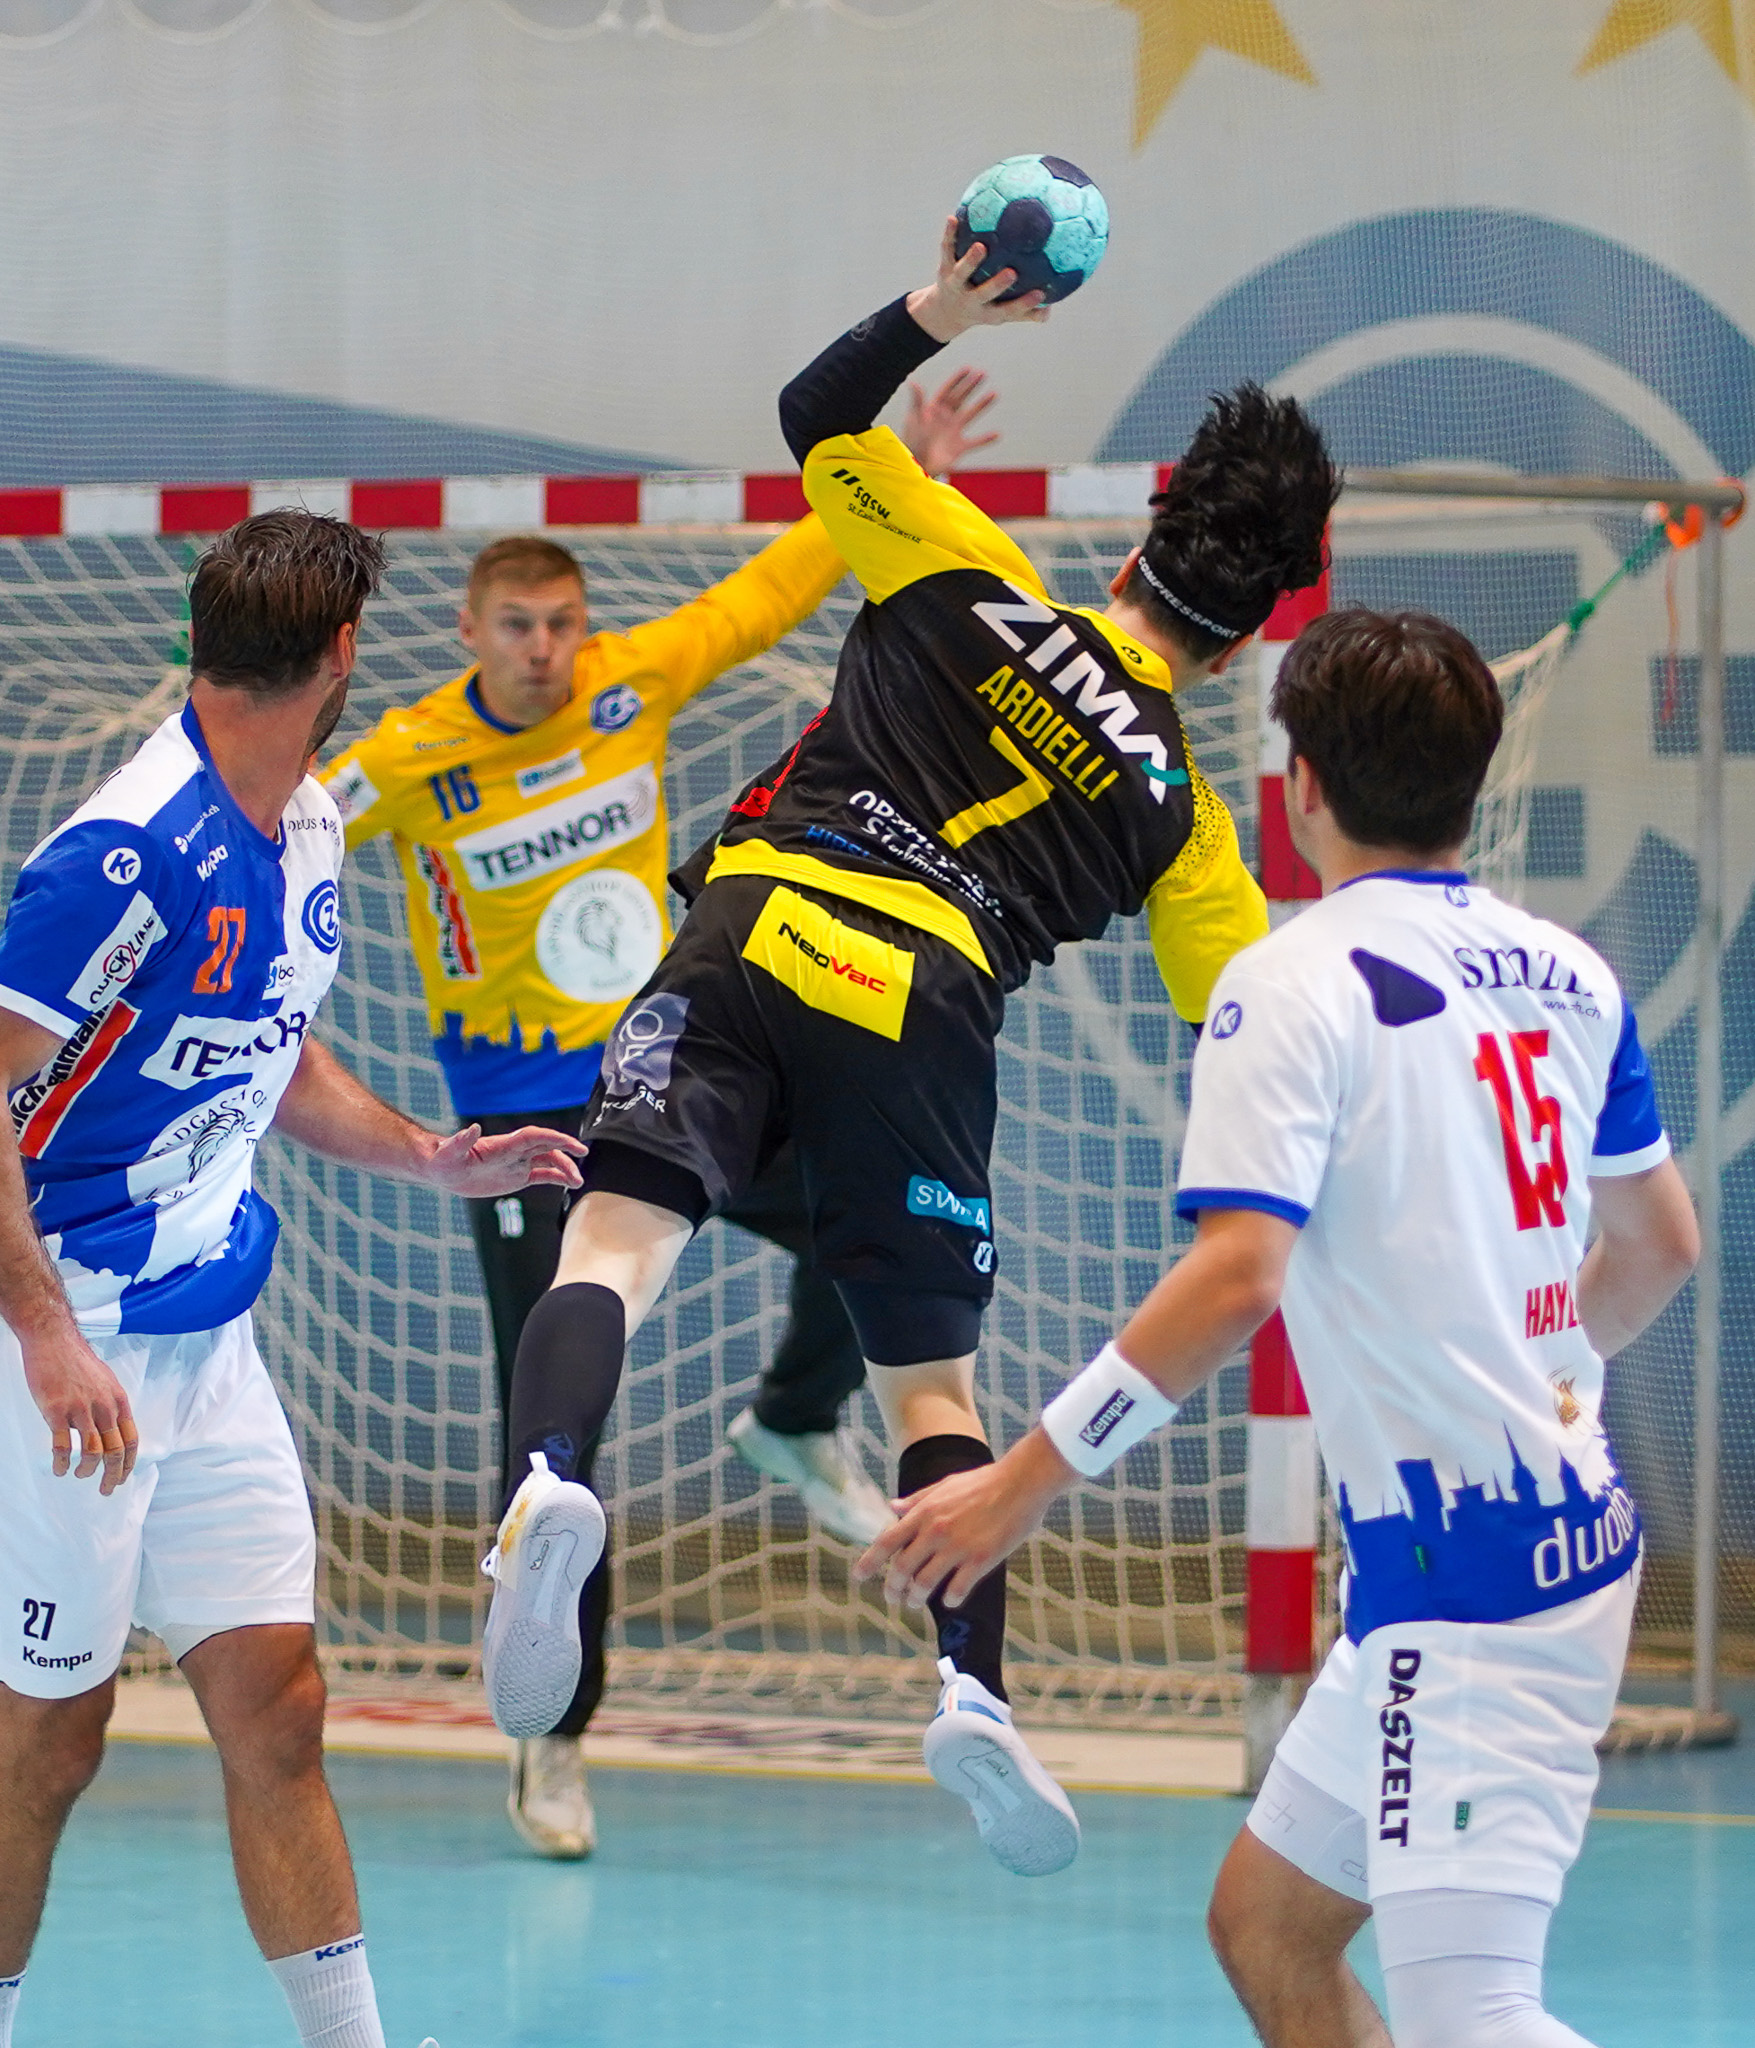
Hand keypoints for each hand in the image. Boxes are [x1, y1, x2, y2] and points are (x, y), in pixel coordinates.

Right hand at [21, 1328, 138, 1493]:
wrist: (54, 1340)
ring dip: (87, 1470)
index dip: (129, 1463)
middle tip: (106, 1489)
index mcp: (118, 1401)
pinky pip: (62, 1446)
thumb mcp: (105, 1381)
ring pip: (91, 1452)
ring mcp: (80, 1409)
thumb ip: (110, 1405)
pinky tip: (60, 1470)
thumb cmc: (77, 1361)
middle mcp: (103, 1407)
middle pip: (115, 1451)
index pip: (131, 1440)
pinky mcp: (56, 1411)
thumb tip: (112, 1428)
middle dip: (113, 1475)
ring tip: (80, 1475)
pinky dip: (62, 1464)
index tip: (124, 1477)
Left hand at [424, 1124, 586, 1198]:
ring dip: (565, 1169)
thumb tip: (472, 1128)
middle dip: (566, 1152)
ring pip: (548, 1162)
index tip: (574, 1145)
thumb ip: (461, 1141)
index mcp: (503, 1145)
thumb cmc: (442, 1159)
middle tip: (582, 1160)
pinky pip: (542, 1176)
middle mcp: (514, 1152)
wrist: (441, 1169)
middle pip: (547, 1148)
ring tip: (578, 1182)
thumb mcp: (449, 1153)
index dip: (556, 1138)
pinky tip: (570, 1185)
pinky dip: (557, 1178)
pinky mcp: (516, 1177)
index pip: (535, 1137)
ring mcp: (517, 1163)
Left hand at [854, 1437, 1065, 1608]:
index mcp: (924, 1512)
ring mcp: (958, 1547)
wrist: (1021, 1482)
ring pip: (925, 1584)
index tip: (858, 1576)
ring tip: (916, 1602)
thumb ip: (917, 1500)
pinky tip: (950, 1598)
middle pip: (902, 1569)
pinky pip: (957, 1589)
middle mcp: (936, 1531)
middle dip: (892, 1589)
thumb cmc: (984, 1481)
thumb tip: (891, 1507)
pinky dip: (949, 1599)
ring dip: (916, 1598)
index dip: (869, 1562)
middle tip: (893, 1598)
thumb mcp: (944, 1485)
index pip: (887, 1541)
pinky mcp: (980, 1560)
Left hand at [902, 367, 1000, 479]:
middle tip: (983, 373)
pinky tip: (997, 434)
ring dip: (982, 404)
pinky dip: (985, 439)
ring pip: (970, 415)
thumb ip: (917, 402)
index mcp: (933, 410)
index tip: (968, 369)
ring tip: (994, 394)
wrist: (916, 468)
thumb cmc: (911, 444)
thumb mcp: (914, 421)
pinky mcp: (959, 448)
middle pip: (960, 398)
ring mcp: (953, 432)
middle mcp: (945, 419)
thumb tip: (914, 382)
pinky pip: (975, 442)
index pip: (947, 391)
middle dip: (971, 386)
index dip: (957, 380)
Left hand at [906, 216, 1049, 344]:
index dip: (1024, 305)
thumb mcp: (1002, 313)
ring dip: (971, 260)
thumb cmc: (983, 308)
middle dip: (997, 285)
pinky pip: (947, 249)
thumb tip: (1050, 309)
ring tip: (981, 246)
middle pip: (984, 294)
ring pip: (962, 273)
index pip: (1008, 310)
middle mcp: (971, 300)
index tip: (1041, 294)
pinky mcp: (944, 268)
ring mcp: (956, 284)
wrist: (945, 311)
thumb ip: (1026, 311)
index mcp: (988, 311)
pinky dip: (949, 234)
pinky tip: (953, 218)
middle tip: (1012, 273)